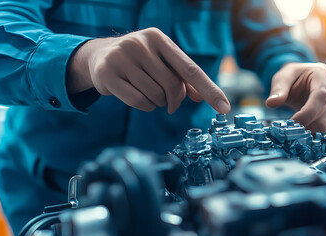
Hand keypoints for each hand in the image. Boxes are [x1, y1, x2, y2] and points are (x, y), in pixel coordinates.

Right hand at [67, 27, 229, 113]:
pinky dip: (144, 106)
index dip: (209, 90)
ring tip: (148, 93)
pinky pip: (138, 102)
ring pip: (156, 96)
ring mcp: (121, 57)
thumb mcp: (162, 62)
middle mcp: (140, 44)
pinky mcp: (107, 74)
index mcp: (159, 39)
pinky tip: (137, 97)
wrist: (100, 56)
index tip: (225, 107)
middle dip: (174, 100)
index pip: (190, 69)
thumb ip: (183, 77)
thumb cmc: (141, 61)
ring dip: (157, 103)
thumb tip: (200, 97)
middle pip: (172, 86)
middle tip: (169, 103)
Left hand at [265, 63, 325, 132]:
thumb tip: (271, 102)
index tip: (292, 123)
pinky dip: (314, 136)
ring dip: (309, 133)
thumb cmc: (292, 77)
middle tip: (288, 131)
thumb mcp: (282, 77)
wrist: (301, 80)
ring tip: (294, 131)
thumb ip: (278, 89)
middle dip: (305, 126)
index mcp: (322, 74)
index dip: (307, 113)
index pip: (320, 96)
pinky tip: (302, 134)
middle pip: (323, 115)